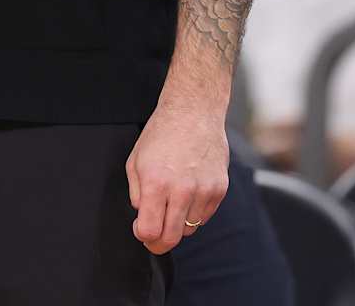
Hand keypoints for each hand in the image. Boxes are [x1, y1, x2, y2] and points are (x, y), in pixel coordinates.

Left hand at [125, 102, 228, 254]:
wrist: (193, 113)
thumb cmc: (162, 133)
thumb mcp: (135, 161)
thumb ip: (136, 193)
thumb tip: (142, 215)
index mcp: (156, 183)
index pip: (150, 231)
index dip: (143, 235)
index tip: (142, 230)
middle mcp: (181, 190)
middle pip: (171, 238)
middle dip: (159, 242)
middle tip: (154, 235)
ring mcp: (203, 190)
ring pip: (189, 229)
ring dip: (178, 224)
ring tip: (172, 202)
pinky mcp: (219, 189)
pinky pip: (204, 217)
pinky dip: (194, 212)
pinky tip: (188, 194)